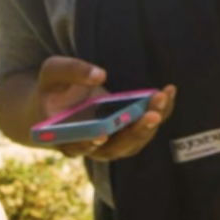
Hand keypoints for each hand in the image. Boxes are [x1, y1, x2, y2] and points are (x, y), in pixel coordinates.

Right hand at [29, 56, 174, 160]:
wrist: (57, 102)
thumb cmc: (51, 89)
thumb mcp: (51, 72)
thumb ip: (71, 71)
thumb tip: (99, 75)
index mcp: (65, 137)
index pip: (78, 146)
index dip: (90, 143)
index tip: (102, 135)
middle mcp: (90, 146)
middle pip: (115, 148)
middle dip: (134, 132)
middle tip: (151, 115)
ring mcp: (110, 142)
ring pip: (134, 141)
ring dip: (151, 122)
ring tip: (162, 98)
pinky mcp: (126, 131)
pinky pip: (145, 127)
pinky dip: (159, 112)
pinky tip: (168, 92)